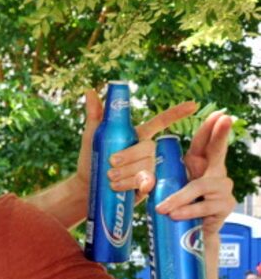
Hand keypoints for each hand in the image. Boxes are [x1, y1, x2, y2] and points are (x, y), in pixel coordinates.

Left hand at [75, 89, 196, 199]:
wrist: (86, 187)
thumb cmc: (91, 160)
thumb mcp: (92, 136)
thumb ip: (95, 115)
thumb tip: (90, 91)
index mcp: (137, 135)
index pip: (160, 122)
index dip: (176, 113)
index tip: (193, 104)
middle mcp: (146, 151)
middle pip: (148, 147)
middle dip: (129, 155)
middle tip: (110, 161)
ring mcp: (148, 168)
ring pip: (146, 165)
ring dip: (126, 172)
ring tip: (109, 176)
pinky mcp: (146, 185)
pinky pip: (147, 181)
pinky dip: (134, 183)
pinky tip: (122, 186)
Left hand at [155, 110, 235, 234]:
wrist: (191, 236)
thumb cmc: (177, 206)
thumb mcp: (168, 185)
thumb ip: (161, 172)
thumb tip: (138, 164)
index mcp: (201, 164)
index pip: (204, 143)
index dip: (210, 128)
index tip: (218, 114)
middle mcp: (216, 172)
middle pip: (218, 151)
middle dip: (221, 135)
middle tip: (225, 119)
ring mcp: (223, 189)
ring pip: (199, 186)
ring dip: (178, 197)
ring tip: (161, 208)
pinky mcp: (224, 206)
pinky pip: (203, 206)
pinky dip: (186, 210)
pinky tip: (174, 215)